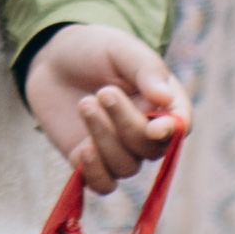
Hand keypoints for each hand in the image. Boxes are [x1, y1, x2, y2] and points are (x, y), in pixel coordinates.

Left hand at [22, 22, 185, 192]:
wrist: (54, 58)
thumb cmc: (95, 50)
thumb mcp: (121, 49)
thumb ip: (145, 70)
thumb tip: (166, 99)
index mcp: (164, 103)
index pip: (181, 126)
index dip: (171, 131)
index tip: (154, 127)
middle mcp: (147, 131)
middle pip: (150, 148)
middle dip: (126, 123)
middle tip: (103, 92)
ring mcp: (119, 149)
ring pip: (126, 166)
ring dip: (104, 138)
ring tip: (84, 103)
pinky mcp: (91, 160)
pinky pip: (103, 184)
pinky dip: (95, 173)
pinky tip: (83, 150)